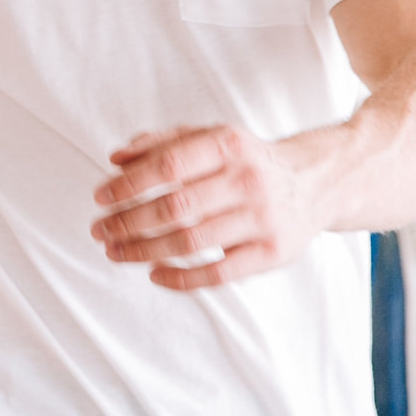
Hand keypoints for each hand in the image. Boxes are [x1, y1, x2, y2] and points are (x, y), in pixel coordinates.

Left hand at [91, 124, 324, 289]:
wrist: (316, 182)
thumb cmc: (248, 159)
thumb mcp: (211, 137)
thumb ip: (162, 143)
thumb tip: (116, 158)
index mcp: (228, 145)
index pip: (168, 165)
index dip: (129, 183)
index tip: (100, 197)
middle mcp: (247, 180)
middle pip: (175, 207)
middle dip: (128, 221)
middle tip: (99, 231)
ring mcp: (262, 218)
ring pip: (191, 241)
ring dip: (145, 251)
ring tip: (116, 252)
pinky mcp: (272, 253)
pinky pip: (219, 273)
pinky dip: (182, 278)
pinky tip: (154, 274)